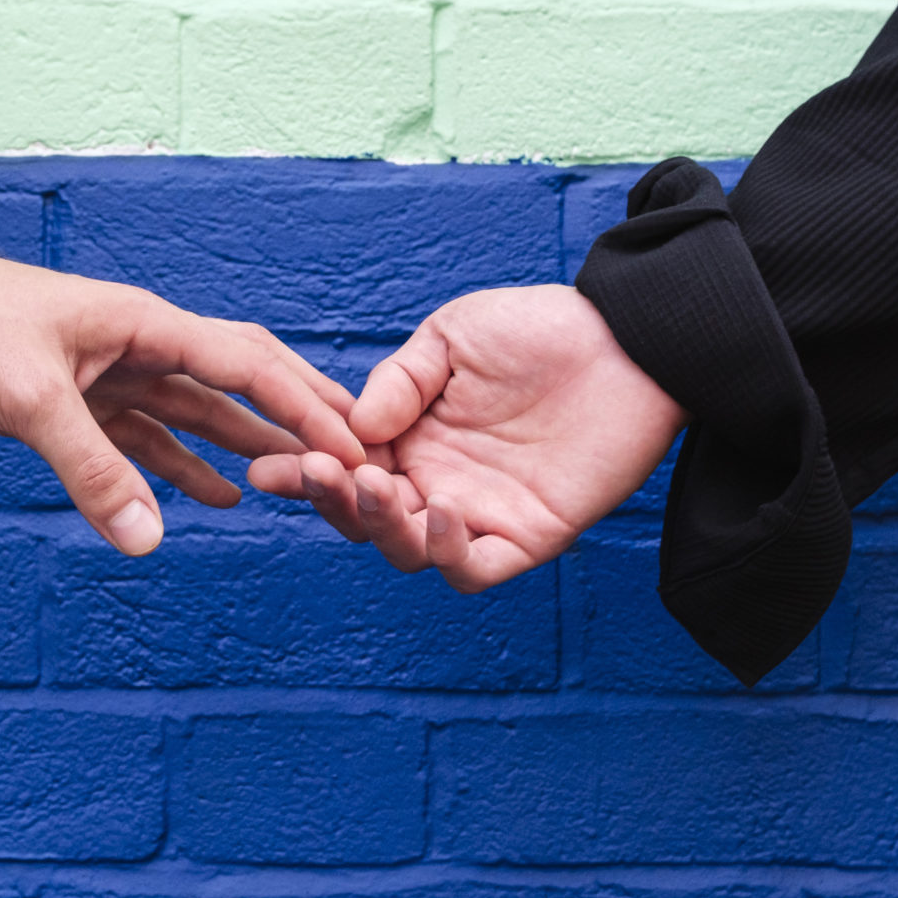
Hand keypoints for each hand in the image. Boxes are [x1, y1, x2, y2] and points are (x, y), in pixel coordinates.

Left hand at [0, 235, 362, 554]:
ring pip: (195, 418)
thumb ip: (94, 470)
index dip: (306, 404)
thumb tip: (149, 540)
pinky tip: (211, 498)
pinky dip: (178, 469)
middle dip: (295, 425)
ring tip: (301, 493)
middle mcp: (137, 346)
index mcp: (144, 325)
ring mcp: (106, 373)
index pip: (248, 363)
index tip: (358, 444)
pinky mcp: (71, 401)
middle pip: (237, 387)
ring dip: (245, 453)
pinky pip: (144, 440)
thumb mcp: (28, 399)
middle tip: (356, 466)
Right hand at [249, 284, 683, 589]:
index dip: (304, 475)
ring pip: (410, 551)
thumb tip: (356, 425)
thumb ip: (400, 380)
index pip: (345, 470)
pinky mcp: (529, 537)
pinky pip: (474, 567)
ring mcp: (480, 515)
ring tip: (374, 486)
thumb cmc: (541, 330)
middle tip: (321, 473)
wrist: (628, 340)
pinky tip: (437, 512)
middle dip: (334, 501)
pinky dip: (447, 553)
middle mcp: (437, 484)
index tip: (268, 467)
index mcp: (410, 441)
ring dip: (381, 528)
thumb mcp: (453, 336)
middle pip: (367, 519)